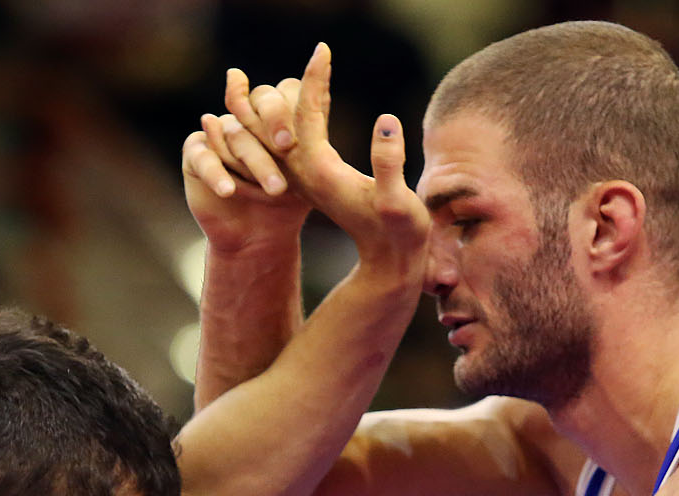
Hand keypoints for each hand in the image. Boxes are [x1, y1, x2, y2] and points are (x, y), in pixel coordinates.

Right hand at [182, 73, 308, 252]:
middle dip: (272, 123)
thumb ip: (313, 130)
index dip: (285, 110)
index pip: (279, 92)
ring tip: (275, 189)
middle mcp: (245, 117)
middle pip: (255, 105)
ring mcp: (219, 132)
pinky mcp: (196, 153)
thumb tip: (323, 90)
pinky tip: (229, 191)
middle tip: (286, 147)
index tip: (296, 136)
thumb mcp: (307, 170)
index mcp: (273, 113)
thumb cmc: (288, 202)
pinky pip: (204, 156)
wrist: (259, 238)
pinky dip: (217, 174)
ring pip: (234, 133)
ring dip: (254, 162)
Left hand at [260, 44, 428, 277]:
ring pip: (279, 134)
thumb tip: (386, 121)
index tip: (322, 49)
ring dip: (278, 103)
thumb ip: (390, 164)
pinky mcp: (314, 182)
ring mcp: (306, 179)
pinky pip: (292, 143)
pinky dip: (293, 119)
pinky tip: (304, 101)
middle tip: (292, 55)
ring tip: (285, 73)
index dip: (315, 79)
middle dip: (279, 87)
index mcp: (320, 172)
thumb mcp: (399, 202)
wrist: (389, 263)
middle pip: (278, 122)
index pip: (308, 115)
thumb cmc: (400, 233)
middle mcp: (305, 174)